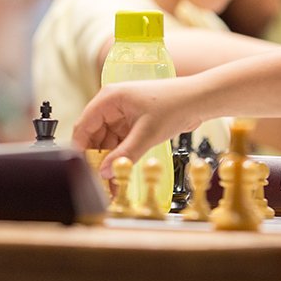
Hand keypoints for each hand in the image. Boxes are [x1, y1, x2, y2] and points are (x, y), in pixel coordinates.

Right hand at [72, 78, 201, 176]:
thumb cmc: (175, 105)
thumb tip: (104, 172)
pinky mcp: (132, 123)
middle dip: (95, 158)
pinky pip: (119, 141)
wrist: (199, 100)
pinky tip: (119, 172)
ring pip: (106, 141)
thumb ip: (125, 154)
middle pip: (93, 135)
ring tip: (109, 181)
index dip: (80, 147)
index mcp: (109, 98)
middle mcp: (111, 105)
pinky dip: (119, 156)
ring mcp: (122, 114)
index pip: (84, 125)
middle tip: (96, 179)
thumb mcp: (147, 134)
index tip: (80, 167)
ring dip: (108, 160)